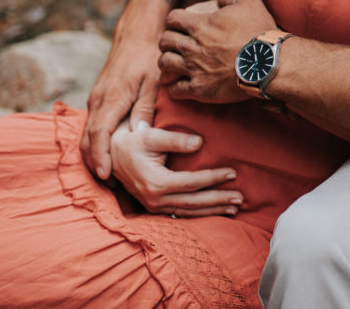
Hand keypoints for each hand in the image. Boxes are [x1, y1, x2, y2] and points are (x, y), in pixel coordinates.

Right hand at [82, 36, 161, 179]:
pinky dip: (96, 143)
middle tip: (108, 183)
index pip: (100, 132)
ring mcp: (95, 99)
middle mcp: (98, 100)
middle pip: (88, 138)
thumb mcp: (153, 80)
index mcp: (112, 97)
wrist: (135, 35)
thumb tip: (138, 135)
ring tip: (108, 176)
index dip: (101, 155)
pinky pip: (92, 125)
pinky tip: (108, 155)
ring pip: (87, 133)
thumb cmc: (148, 57)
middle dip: (94, 162)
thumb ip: (145, 107)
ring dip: (93, 155)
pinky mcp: (98, 98)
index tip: (105, 174)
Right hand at [110, 121, 242, 216]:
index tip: (233, 172)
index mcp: (155, 182)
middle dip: (219, 200)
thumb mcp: (151, 135)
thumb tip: (200, 143)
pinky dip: (200, 213)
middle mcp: (155, 199)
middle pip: (194, 202)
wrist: (108, 154)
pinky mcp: (154, 207)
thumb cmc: (131, 141)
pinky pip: (181, 213)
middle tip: (241, 198)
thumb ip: (176, 139)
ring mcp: (153, 205)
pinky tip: (215, 211)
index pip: (192, 183)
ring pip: (189, 212)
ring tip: (234, 208)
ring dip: (213, 210)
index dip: (214, 178)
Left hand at [158, 0, 275, 102]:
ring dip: (167, 62)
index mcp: (199, 25)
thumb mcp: (250, 2)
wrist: (268, 63)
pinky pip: (175, 90)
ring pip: (165, 64)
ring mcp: (193, 68)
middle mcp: (191, 46)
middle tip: (175, 43)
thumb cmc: (259, 32)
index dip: (175, 20)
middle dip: (168, 40)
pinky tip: (180, 84)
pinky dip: (174, 86)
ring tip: (173, 63)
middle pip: (165, 41)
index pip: (172, 19)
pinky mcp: (199, 89)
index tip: (181, 25)